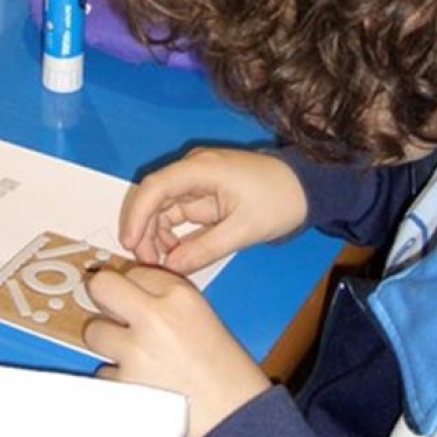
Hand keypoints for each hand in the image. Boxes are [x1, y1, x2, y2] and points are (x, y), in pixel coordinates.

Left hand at [84, 266, 270, 436]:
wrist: (235, 417)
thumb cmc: (227, 373)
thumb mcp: (203, 318)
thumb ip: (168, 303)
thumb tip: (131, 298)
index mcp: (181, 296)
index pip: (136, 271)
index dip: (134, 287)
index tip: (135, 297)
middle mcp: (155, 316)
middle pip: (102, 286)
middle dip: (103, 299)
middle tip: (113, 313)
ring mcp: (135, 351)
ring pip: (94, 331)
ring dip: (108, 343)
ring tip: (136, 357)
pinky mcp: (122, 384)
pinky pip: (103, 372)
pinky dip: (116, 378)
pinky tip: (141, 383)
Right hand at [120, 148, 307, 275]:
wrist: (307, 187)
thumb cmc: (280, 201)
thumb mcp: (244, 230)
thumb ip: (205, 249)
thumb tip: (170, 267)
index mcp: (202, 169)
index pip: (155, 187)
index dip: (137, 216)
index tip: (130, 244)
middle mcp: (194, 170)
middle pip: (154, 198)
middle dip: (145, 231)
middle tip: (148, 264)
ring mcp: (198, 181)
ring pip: (164, 208)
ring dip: (158, 235)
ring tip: (163, 264)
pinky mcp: (205, 194)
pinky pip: (179, 213)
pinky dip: (173, 234)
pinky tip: (176, 256)